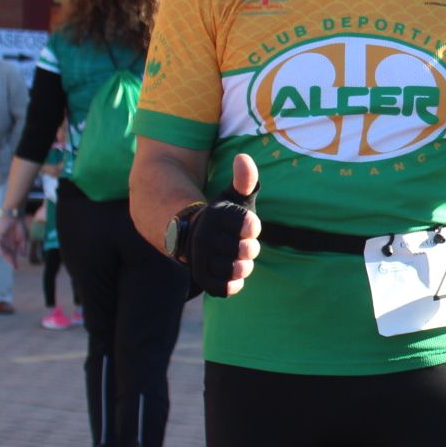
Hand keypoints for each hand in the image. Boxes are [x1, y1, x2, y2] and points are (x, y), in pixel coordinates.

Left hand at [0, 214, 27, 265]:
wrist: (14, 217)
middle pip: (7, 255)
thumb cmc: (19, 226)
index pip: (12, 255)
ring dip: (6, 257)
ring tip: (11, 261)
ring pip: (2, 251)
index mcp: (11, 245)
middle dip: (10, 261)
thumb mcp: (22, 238)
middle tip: (14, 266)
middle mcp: (5, 244)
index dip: (14, 262)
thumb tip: (23, 256)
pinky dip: (1, 250)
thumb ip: (22, 247)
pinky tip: (5, 254)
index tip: (17, 268)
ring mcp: (1, 241)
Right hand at [189, 153, 262, 296]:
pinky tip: (232, 273)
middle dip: (250, 248)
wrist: (193, 238)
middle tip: (243, 244)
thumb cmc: (223, 217)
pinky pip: (227, 288)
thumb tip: (243, 158)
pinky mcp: (203, 280)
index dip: (253, 228)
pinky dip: (234, 283)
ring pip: (237, 270)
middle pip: (247, 250)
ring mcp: (201, 260)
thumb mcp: (234, 196)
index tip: (248, 227)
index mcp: (215, 217)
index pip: (250, 226)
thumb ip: (244, 179)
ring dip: (244, 266)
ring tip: (238, 259)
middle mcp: (204, 238)